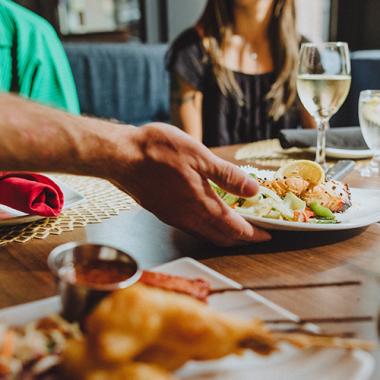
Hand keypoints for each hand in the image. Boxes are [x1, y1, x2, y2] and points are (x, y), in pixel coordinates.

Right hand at [110, 123, 270, 245]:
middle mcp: (188, 217)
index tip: (268, 236)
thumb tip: (253, 191)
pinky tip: (206, 215)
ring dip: (223, 233)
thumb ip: (227, 176)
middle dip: (241, 237)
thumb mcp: (200, 156)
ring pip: (205, 233)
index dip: (253, 233)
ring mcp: (174, 217)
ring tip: (235, 225)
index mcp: (201, 203)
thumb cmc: (159, 151)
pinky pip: (190, 227)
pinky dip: (205, 226)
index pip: (234, 227)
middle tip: (255, 233)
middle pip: (221, 236)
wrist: (122, 156)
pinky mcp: (162, 212)